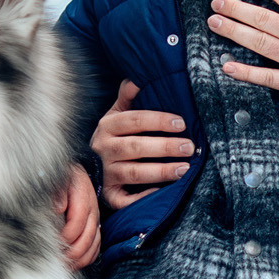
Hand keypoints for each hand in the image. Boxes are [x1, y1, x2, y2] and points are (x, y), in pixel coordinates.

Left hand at [54, 165, 98, 270]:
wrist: (70, 174)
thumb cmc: (59, 178)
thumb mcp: (56, 179)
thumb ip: (57, 192)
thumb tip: (58, 208)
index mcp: (82, 194)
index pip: (77, 222)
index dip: (65, 236)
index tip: (52, 243)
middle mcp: (92, 209)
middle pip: (87, 237)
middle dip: (72, 252)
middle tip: (56, 259)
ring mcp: (95, 219)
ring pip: (93, 245)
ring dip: (79, 258)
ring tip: (64, 265)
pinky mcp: (94, 227)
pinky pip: (96, 247)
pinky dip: (86, 258)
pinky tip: (74, 263)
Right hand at [90, 79, 192, 210]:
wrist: (88, 165)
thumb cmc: (113, 136)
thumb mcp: (116, 114)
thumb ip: (127, 96)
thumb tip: (137, 79)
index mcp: (107, 126)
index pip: (134, 120)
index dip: (158, 120)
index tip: (181, 123)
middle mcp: (104, 149)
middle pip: (136, 147)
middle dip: (165, 147)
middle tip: (189, 147)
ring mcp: (105, 173)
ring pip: (134, 173)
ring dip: (161, 171)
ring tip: (184, 168)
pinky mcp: (109, 195)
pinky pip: (124, 199)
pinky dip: (142, 197)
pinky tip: (162, 192)